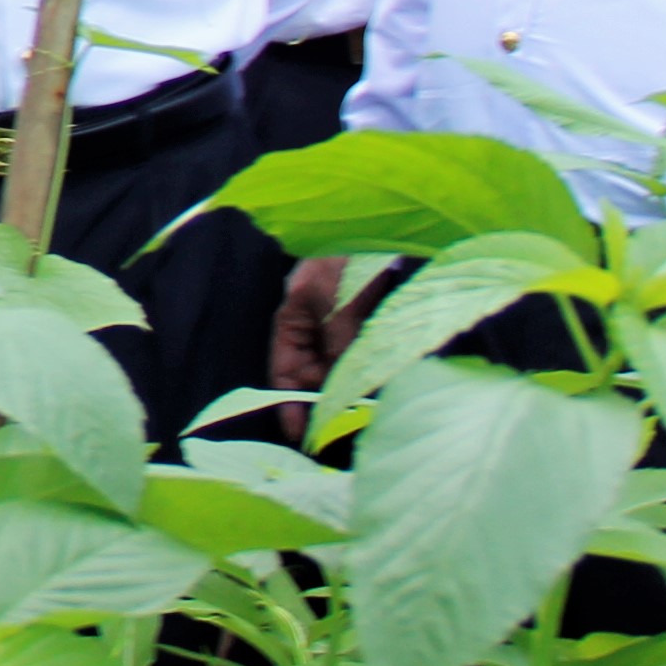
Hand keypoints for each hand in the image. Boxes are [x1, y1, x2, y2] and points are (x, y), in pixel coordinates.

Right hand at [268, 255, 365, 446]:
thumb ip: (339, 342)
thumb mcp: (334, 300)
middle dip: (326, 405)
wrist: (377, 227)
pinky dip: (371, 378)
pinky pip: (365, 363)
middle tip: (343, 433)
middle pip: (314, 381)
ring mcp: (342, 334)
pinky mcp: (369, 331)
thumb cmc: (342, 256)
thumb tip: (345, 386)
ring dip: (351, 394)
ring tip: (365, 419)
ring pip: (342, 375)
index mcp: (291, 325)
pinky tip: (381, 393)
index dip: (289, 406)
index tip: (302, 437)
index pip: (284, 374)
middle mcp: (314, 334)